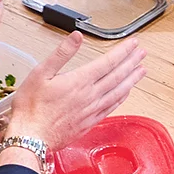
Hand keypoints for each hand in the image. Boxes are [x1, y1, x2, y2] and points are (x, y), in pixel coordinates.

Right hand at [13, 31, 149, 151]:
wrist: (31, 136)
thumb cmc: (31, 107)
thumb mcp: (41, 73)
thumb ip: (62, 53)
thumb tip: (76, 37)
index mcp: (79, 81)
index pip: (108, 62)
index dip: (123, 52)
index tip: (133, 44)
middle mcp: (90, 96)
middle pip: (117, 76)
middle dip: (132, 62)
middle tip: (142, 53)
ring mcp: (92, 110)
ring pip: (118, 91)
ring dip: (132, 79)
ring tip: (141, 70)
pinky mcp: (90, 122)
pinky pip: (112, 107)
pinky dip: (122, 98)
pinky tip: (126, 93)